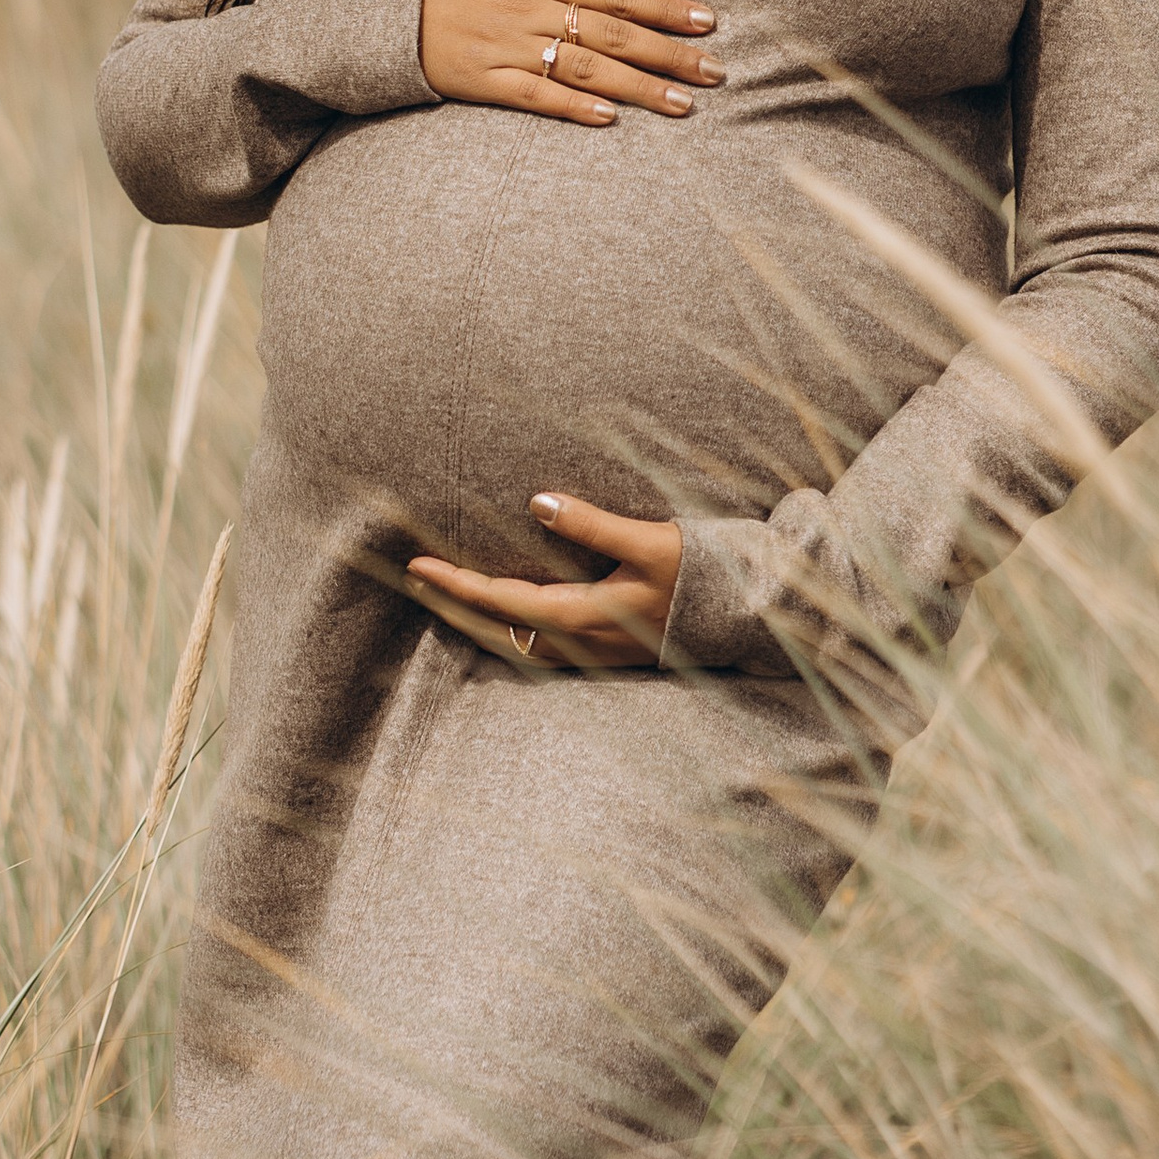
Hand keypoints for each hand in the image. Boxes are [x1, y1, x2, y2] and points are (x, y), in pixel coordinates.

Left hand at [407, 492, 681, 668]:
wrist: (745, 615)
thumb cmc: (700, 573)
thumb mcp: (650, 541)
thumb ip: (594, 525)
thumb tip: (538, 502)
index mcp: (586, 616)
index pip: (503, 602)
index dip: (457, 584)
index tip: (419, 565)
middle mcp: (582, 644)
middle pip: (498, 633)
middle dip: (452, 607)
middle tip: (414, 580)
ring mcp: (592, 655)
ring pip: (515, 647)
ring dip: (474, 623)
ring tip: (445, 598)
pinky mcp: (603, 656)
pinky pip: (537, 653)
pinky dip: (506, 637)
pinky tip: (498, 623)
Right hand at [417, 0, 719, 126]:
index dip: (666, 8)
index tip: (708, 21)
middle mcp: (529, 10)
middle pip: (613, 35)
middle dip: (669, 54)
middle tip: (715, 71)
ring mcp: (507, 48)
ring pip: (585, 71)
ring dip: (638, 88)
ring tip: (683, 104)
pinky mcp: (482, 82)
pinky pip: (535, 98)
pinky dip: (574, 109)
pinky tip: (612, 120)